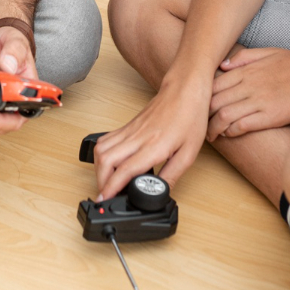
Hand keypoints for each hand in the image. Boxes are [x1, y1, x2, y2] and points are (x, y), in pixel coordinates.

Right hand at [91, 75, 211, 200]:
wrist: (185, 89)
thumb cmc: (190, 117)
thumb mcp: (189, 153)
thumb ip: (172, 175)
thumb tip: (160, 192)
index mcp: (154, 146)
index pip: (125, 170)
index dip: (112, 187)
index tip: (105, 199)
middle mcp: (137, 137)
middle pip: (105, 160)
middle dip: (100, 181)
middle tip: (107, 194)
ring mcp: (130, 130)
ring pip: (101, 149)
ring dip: (99, 168)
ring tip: (107, 181)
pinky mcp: (128, 125)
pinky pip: (106, 140)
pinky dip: (102, 155)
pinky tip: (110, 163)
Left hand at [208, 47, 289, 140]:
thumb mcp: (269, 52)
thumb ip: (244, 57)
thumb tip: (223, 65)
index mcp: (246, 70)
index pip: (214, 84)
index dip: (203, 96)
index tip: (200, 105)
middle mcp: (248, 86)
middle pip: (214, 101)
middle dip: (203, 115)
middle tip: (200, 124)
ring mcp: (257, 102)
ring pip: (223, 115)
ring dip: (213, 128)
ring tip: (210, 135)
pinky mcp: (268, 116)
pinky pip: (241, 125)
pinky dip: (230, 131)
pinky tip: (228, 134)